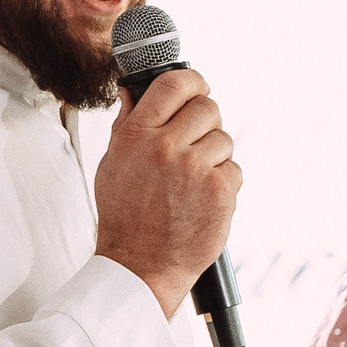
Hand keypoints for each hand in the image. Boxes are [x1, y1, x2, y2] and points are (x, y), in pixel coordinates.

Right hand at [94, 68, 239, 317]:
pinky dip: (224, 183)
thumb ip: (127, 123)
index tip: (197, 87)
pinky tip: (203, 200)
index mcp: (136, 135)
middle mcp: (166, 147)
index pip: (173, 83)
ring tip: (193, 181)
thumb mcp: (112, 163)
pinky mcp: (220, 191)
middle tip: (195, 143)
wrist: (140, 266)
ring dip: (215, 156)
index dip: (192, 81)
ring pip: (224, 139)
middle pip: (207, 107)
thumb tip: (133, 88)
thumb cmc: (125, 216)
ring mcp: (195, 169)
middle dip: (205, 122)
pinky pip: (234, 169)